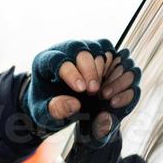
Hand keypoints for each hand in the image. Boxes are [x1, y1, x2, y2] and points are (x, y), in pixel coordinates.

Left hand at [21, 38, 141, 144]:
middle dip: (90, 70)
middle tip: (93, 91)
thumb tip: (74, 104)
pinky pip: (116, 59)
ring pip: (102, 50)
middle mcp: (67, 51)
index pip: (57, 58)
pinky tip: (112, 92)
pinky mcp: (102, 59)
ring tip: (103, 94)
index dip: (71, 72)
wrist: (58, 104)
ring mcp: (86, 52)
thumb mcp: (44, 112)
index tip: (81, 89)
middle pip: (82, 49)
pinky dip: (119, 74)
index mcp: (45, 61)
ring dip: (106, 71)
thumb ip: (56, 109)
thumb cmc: (47, 106)